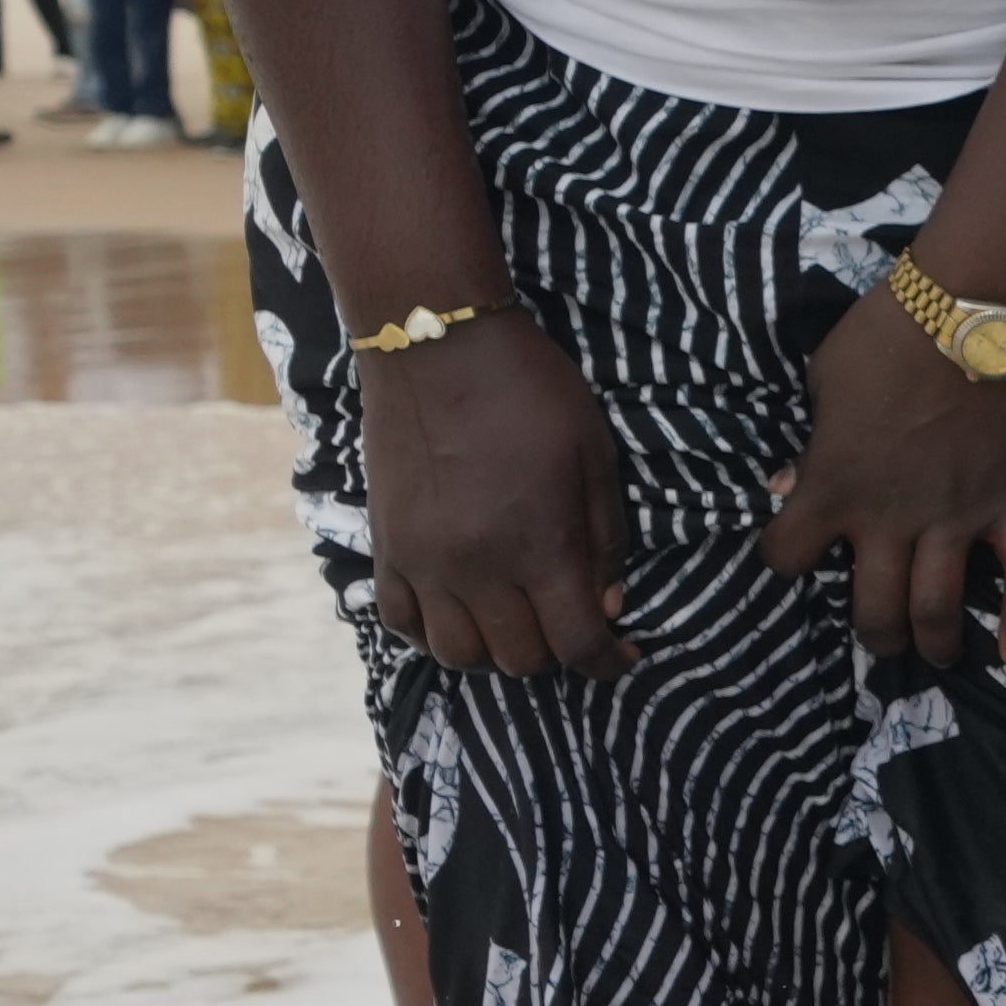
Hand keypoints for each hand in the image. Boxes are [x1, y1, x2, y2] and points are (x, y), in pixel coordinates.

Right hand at [362, 314, 634, 679]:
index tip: (621, 656)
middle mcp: (476, 568)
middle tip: (570, 624)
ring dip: (495, 653)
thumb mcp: (596, 455)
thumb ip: (605, 538)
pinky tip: (461, 615)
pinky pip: (401, 622)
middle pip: (519, 658)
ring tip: (518, 624)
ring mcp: (422, 562)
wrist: (436, 344)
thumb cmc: (531, 391)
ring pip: (457, 653)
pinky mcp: (384, 547)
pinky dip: (433, 634)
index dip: (606, 661)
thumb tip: (608, 604)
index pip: (576, 641)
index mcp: (539, 544)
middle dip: (556, 654)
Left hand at [767, 290, 1005, 670]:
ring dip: (935, 642)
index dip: (785, 560)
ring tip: (938, 653)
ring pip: (938, 608)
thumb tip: (791, 486)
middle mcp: (890, 518)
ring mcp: (956, 517)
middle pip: (873, 610)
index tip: (798, 551)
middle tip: (882, 636)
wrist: (975, 308)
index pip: (785, 558)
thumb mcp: (822, 380)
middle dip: (874, 635)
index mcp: (833, 487)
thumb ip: (809, 442)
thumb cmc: (887, 335)